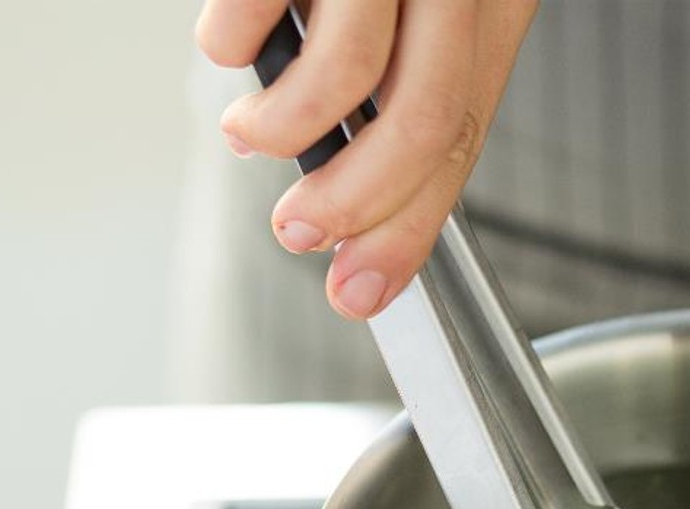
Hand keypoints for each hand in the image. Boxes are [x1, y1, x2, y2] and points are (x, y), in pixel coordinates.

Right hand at [196, 0, 537, 318]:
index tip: (367, 289)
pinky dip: (232, 37)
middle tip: (299, 235)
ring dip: (282, 129)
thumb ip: (415, 77)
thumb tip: (365, 189)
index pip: (461, 133)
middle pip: (419, 120)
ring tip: (250, 137)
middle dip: (351, 204)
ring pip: (347, 70)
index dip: (410, 227)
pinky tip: (228, 44)